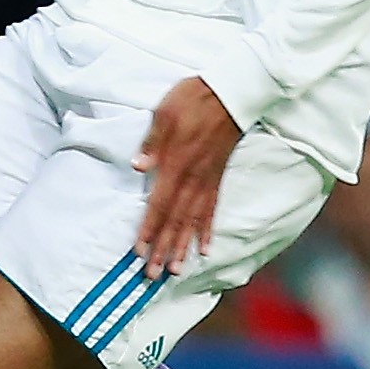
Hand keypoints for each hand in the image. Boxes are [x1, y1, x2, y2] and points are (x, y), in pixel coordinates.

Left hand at [129, 77, 241, 276]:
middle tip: (152, 275)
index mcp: (175, 164)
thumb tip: (138, 167)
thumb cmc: (193, 99)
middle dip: (162, 249)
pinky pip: (212, 209)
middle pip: (175, 220)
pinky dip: (208, 230)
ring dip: (182, 247)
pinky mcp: (217, 177)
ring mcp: (207, 180)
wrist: (231, 93)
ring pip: (193, 221)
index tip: (139, 251)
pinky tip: (205, 249)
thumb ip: (152, 143)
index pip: (158, 204)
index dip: (148, 229)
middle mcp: (192, 178)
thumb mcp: (164, 113)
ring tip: (174, 271)